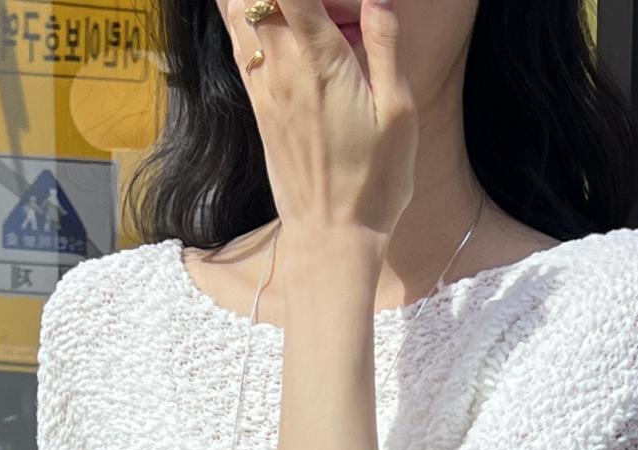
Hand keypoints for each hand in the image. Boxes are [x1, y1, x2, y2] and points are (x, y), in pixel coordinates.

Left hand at [223, 0, 415, 251]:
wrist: (332, 238)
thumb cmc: (374, 182)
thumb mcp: (399, 112)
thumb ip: (386, 45)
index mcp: (320, 58)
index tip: (337, 3)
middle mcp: (282, 64)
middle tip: (331, 15)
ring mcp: (263, 84)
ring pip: (239, 10)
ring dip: (265, 3)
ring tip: (307, 22)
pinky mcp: (257, 103)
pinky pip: (239, 42)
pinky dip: (250, 19)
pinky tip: (280, 29)